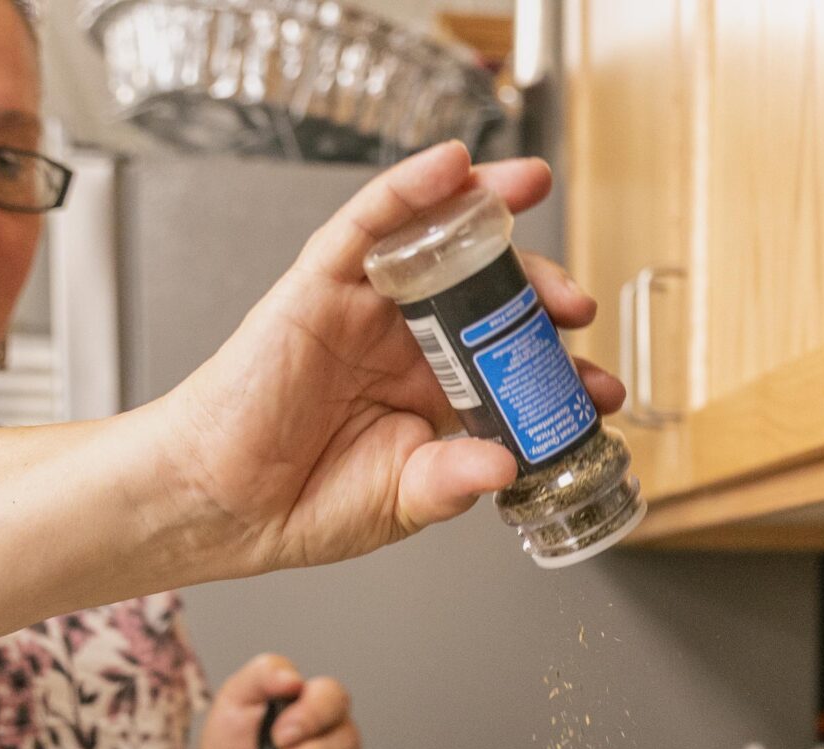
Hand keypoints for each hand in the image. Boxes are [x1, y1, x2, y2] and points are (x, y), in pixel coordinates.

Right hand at [164, 142, 625, 575]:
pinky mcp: (318, 285)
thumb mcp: (401, 502)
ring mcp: (365, 309)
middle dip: (539, 291)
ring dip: (485, 210)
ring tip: (528, 188)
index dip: (558, 371)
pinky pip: (367, 223)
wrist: (222, 505)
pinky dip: (409, 189)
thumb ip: (452, 482)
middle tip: (576, 307)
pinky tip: (451, 167)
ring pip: (435, 242)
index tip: (601, 392)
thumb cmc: (300, 501)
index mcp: (432, 393)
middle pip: (487, 292)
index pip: (511, 364)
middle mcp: (405, 342)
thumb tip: (505, 465)